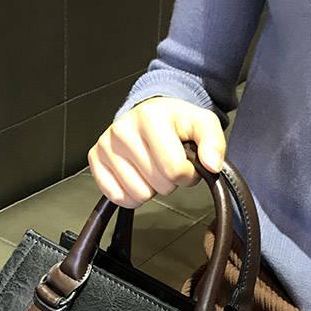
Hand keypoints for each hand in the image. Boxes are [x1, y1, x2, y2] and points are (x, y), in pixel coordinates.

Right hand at [88, 96, 226, 208]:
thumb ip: (214, 143)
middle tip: (168, 163)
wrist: (149, 113)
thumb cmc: (174, 121)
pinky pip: (117, 197)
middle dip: (169, 181)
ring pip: (139, 195)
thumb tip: (212, 165)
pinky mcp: (95, 159)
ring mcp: (106, 145)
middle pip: (158, 186)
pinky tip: (137, 176)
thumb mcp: (202, 124)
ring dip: (151, 188)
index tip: (186, 163)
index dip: (187, 174)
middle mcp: (123, 130)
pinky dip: (131, 194)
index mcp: (150, 118)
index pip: (175, 171)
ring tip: (152, 167)